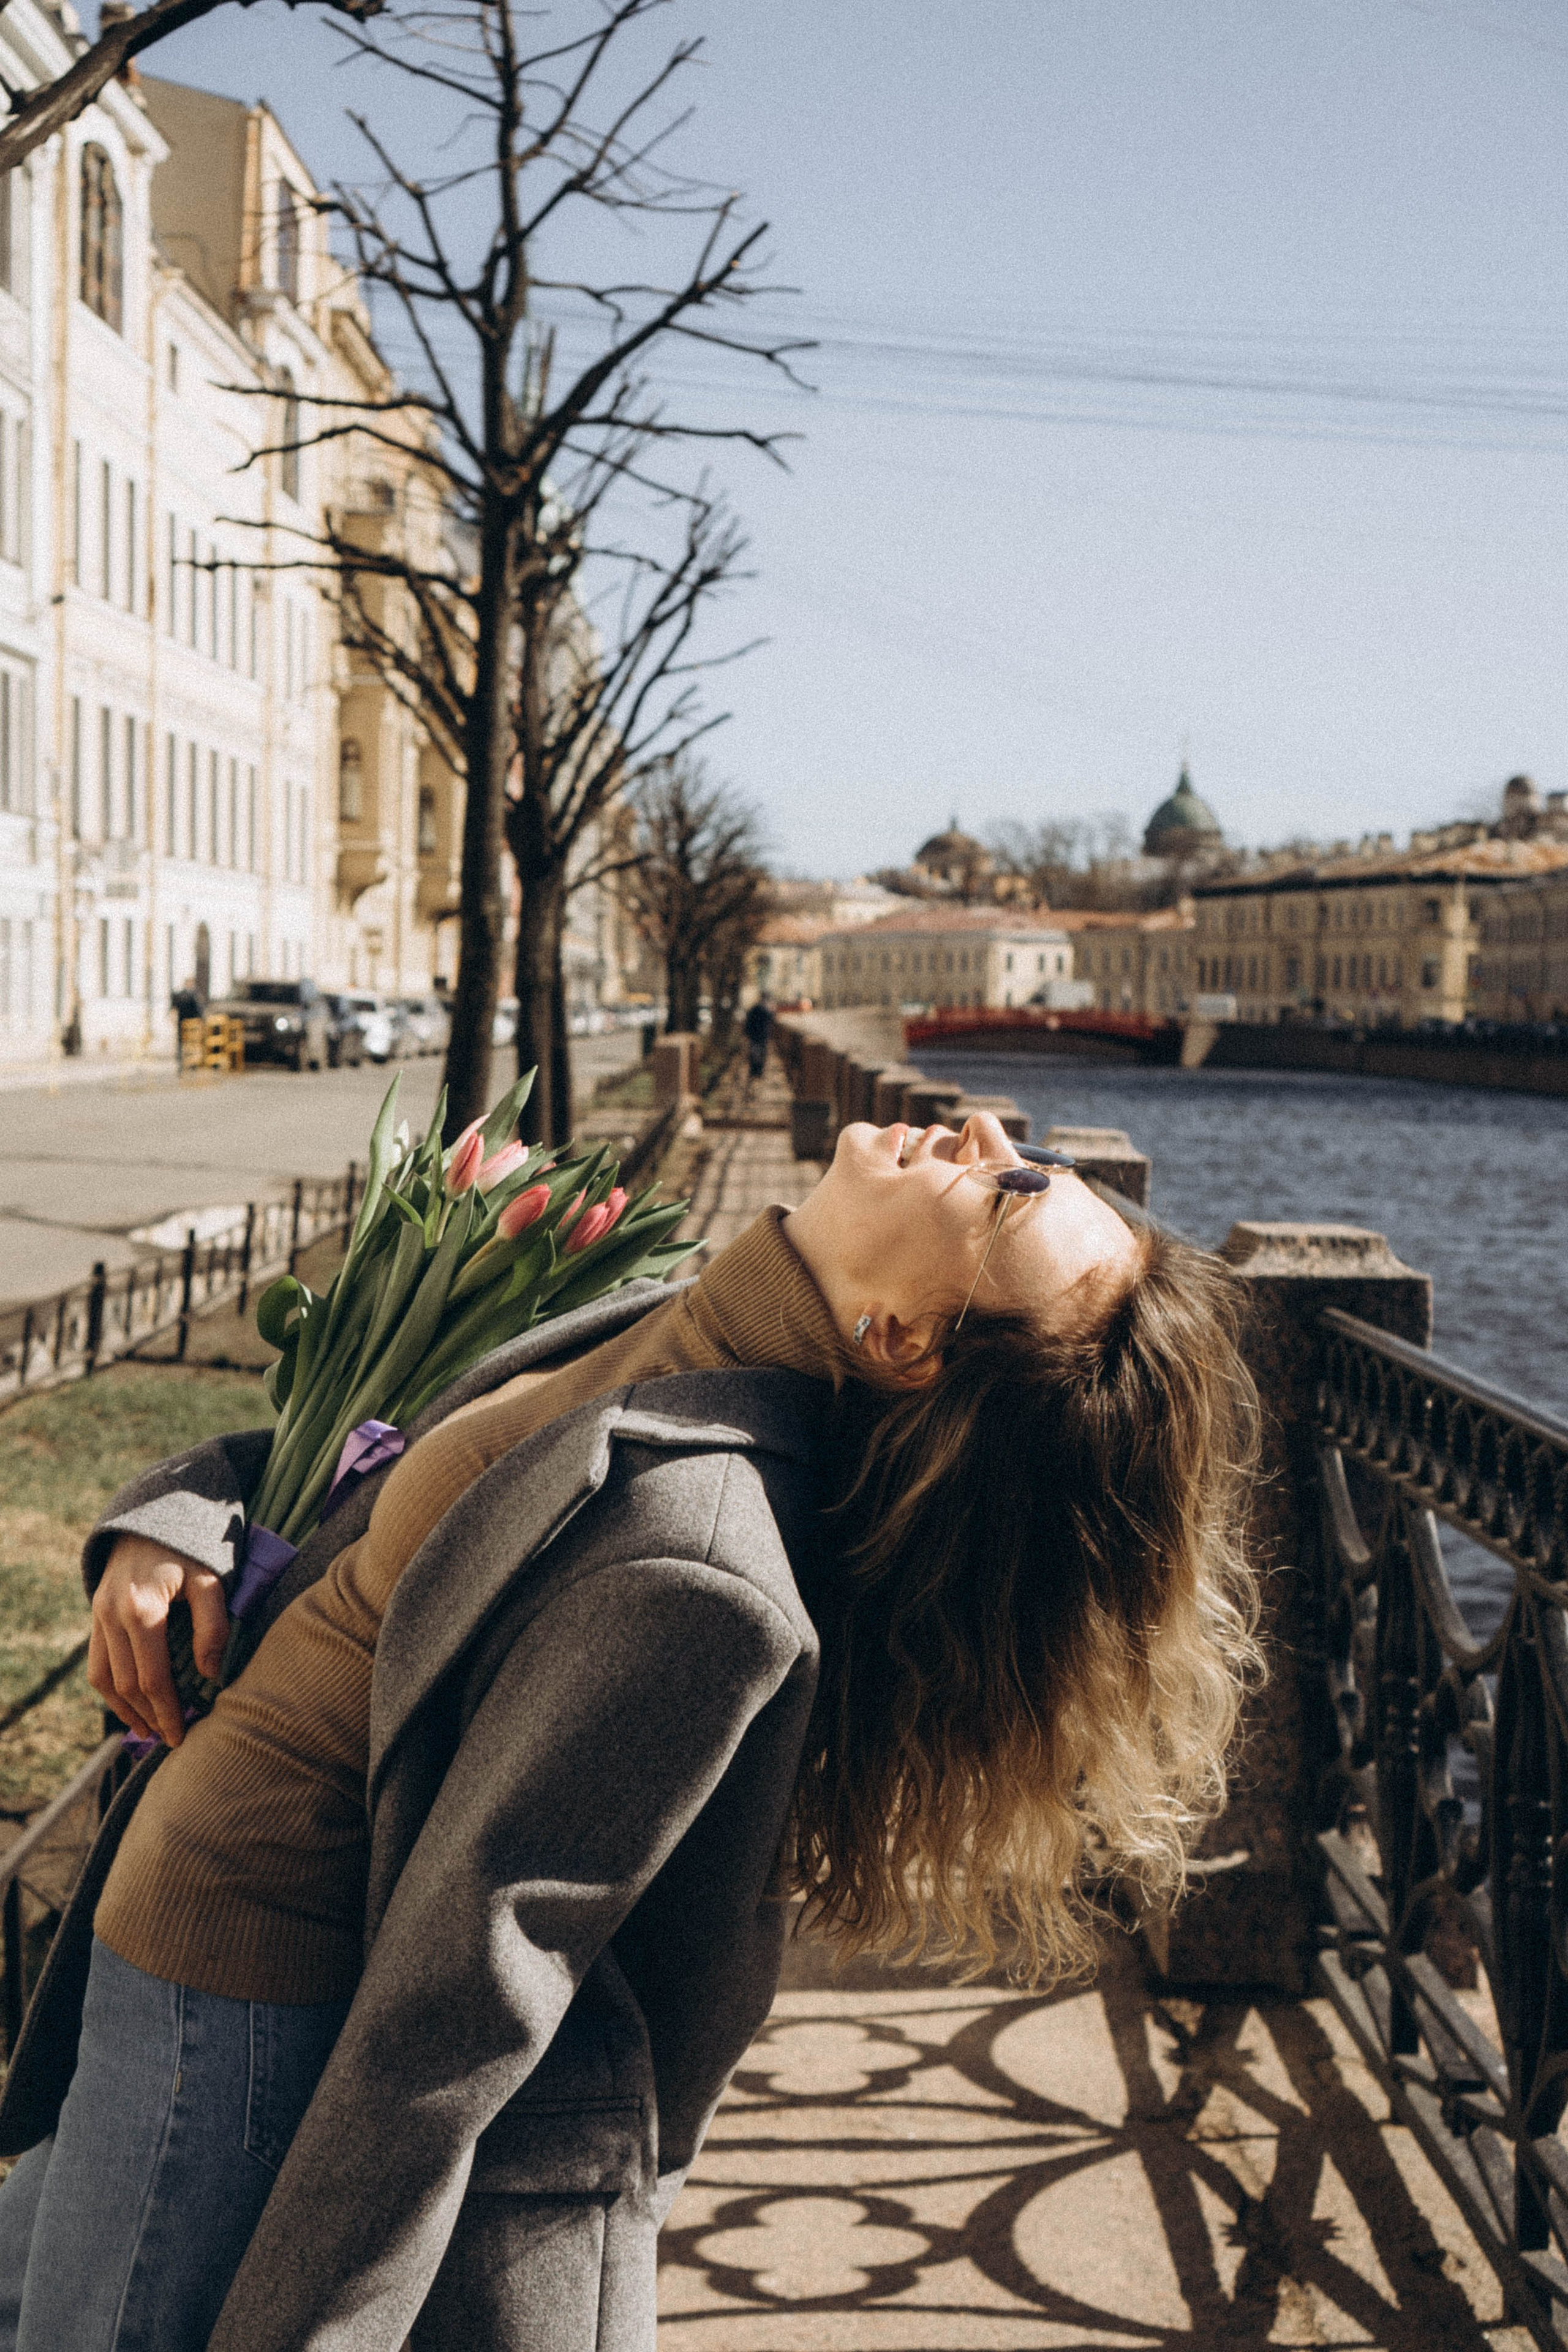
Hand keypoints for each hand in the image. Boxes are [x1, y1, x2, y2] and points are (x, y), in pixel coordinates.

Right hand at [87, 1535, 228, 1747]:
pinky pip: (96, 1662)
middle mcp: (112, 1615)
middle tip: (170, 1738)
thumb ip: (213, 1627)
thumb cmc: (190, 1548)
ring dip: (124, 1709)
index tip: (181, 1734)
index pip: (152, 1677)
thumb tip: (210, 1675)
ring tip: (146, 1731)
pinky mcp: (95, 1614)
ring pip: (103, 1678)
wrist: (151, 1516)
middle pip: (127, 1684)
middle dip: (149, 1716)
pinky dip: (109, 1688)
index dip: (167, 1710)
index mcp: (142, 1609)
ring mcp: (98, 1615)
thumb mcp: (211, 1579)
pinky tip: (128, 1704)